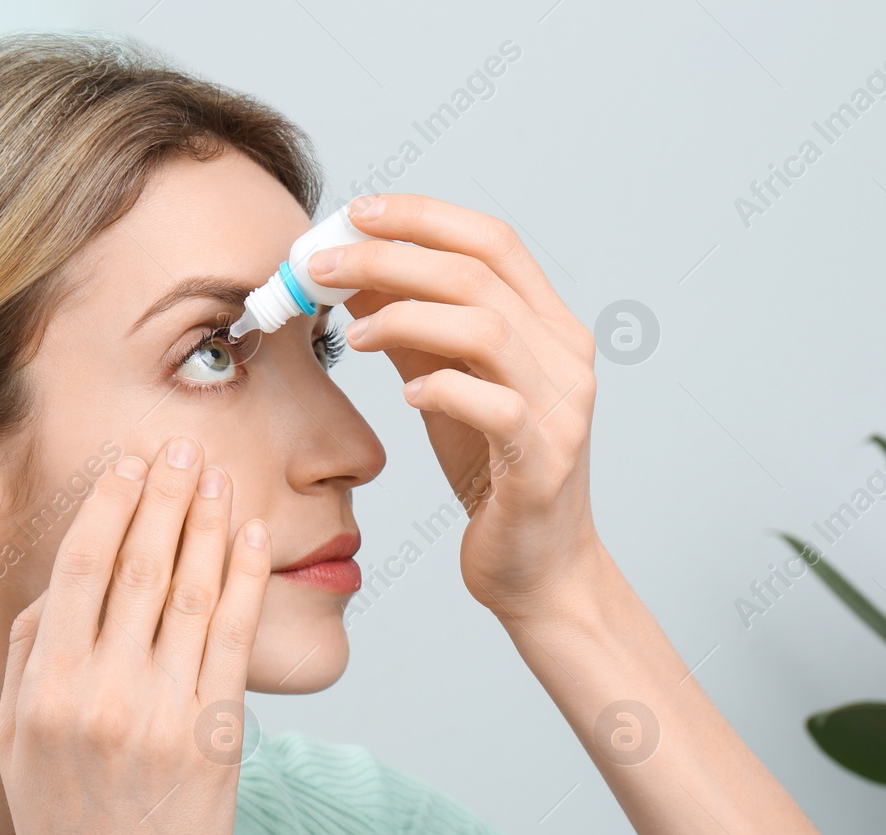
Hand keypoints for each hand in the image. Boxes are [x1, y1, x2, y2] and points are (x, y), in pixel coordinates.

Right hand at [0, 435, 272, 834]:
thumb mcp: (13, 747)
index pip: (79, 570)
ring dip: (209, 523)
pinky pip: (236, 638)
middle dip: (165, 496)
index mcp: (45, 691)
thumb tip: (58, 581)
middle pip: (140, 567)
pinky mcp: (217, 736)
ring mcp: (163, 714)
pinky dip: (247, 578)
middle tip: (184, 445)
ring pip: (193, 592)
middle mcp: (102, 694)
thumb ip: (28, 658)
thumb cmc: (63, 828)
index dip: (110, 507)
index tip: (131, 464)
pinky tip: (253, 538)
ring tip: (221, 476)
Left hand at [309, 193, 603, 618]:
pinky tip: (406, 394)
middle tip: (319, 267)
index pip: (493, 240)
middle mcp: (566, 355)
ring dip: (405, 317)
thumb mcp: (445, 386)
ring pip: (486, 328)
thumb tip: (351, 271)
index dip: (423, 215)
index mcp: (550, 326)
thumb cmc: (492, 474)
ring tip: (353, 335)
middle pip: (477, 273)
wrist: (539, 570)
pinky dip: (442, 388)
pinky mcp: (544, 460)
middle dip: (388, 259)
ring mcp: (563, 406)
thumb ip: (412, 329)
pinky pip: (493, 405)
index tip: (356, 212)